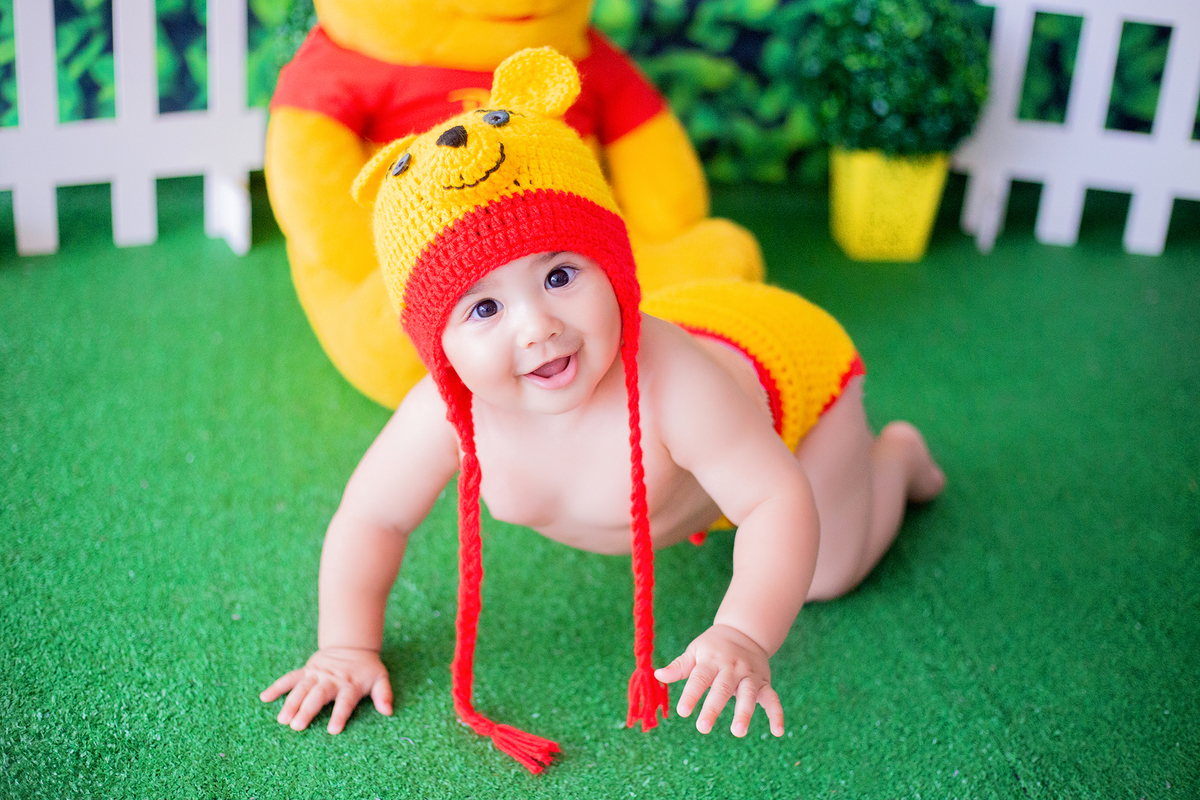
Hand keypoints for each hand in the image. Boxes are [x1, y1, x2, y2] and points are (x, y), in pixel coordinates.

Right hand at [259, 647, 392, 733]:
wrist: (352, 645)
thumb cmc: (366, 669)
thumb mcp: (380, 678)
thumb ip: (384, 694)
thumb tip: (388, 711)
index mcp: (350, 685)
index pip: (345, 702)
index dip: (340, 715)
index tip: (333, 730)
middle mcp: (331, 680)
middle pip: (318, 696)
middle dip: (307, 710)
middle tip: (296, 726)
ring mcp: (317, 675)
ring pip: (301, 689)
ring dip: (291, 703)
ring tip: (282, 720)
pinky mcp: (307, 671)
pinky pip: (290, 678)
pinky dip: (277, 686)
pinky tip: (265, 697)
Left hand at [654, 624, 783, 737]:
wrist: (744, 631)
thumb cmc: (713, 646)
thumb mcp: (695, 651)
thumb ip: (680, 666)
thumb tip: (658, 675)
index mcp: (712, 661)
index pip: (699, 678)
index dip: (691, 695)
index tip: (682, 711)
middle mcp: (732, 668)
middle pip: (722, 689)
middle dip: (713, 708)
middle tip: (702, 727)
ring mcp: (749, 676)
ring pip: (748, 694)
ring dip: (744, 713)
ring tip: (738, 732)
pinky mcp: (764, 683)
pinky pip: (772, 698)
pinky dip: (777, 714)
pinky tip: (778, 732)